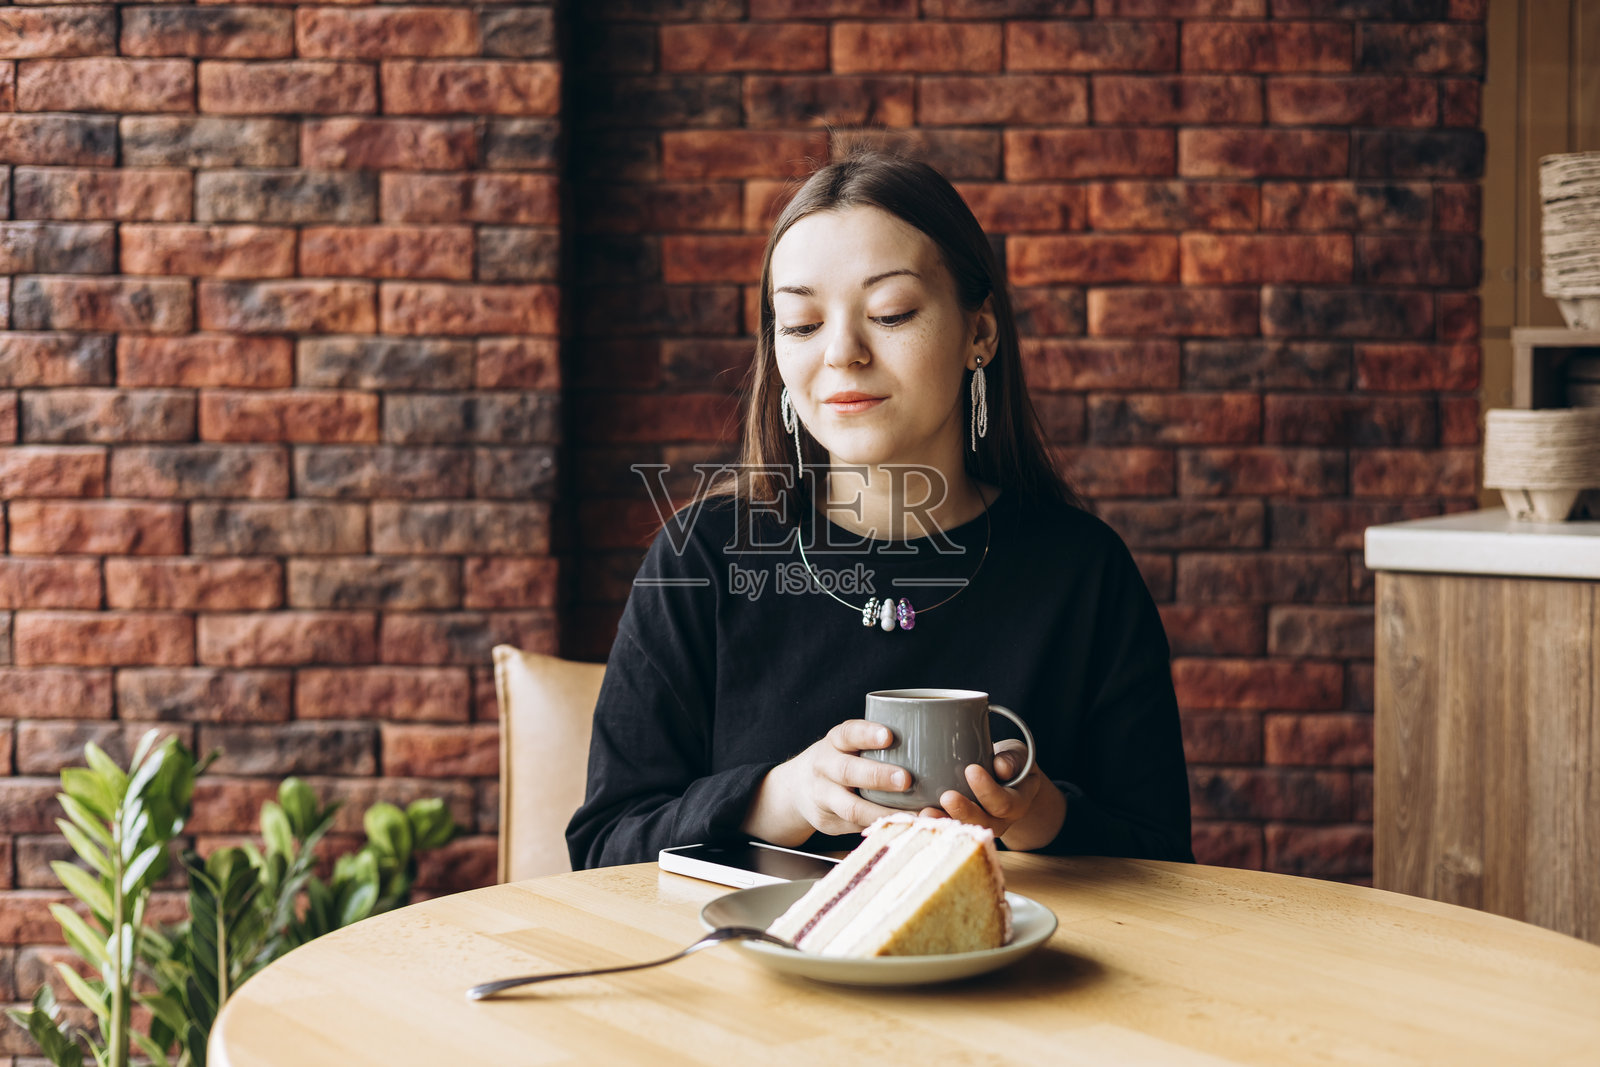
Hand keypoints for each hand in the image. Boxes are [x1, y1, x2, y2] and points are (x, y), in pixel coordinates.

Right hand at [767, 720, 913, 838]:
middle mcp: (824, 768)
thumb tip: (936, 745)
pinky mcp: (829, 823)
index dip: (867, 734)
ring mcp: (824, 798)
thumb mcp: (849, 744)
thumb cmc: (841, 760)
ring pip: (851, 807)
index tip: (889, 735)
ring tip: (911, 814)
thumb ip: (878, 744)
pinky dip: (881, 828)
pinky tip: (904, 828)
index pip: (848, 733)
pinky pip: (856, 828)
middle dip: (877, 776)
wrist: (797, 788)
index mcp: (834, 743)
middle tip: (906, 779)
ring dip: (882, 812)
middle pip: (847, 771)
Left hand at [918, 741, 1042, 838]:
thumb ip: (1012, 759)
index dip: (987, 789)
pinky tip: (917, 815)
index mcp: (1016, 804)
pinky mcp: (960, 824)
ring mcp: (978, 826)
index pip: (1003, 802)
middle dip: (963, 810)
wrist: (1007, 781)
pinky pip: (948, 827)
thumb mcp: (1017, 756)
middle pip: (982, 821)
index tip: (971, 769)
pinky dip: (933, 822)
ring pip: (962, 828)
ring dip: (944, 821)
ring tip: (926, 812)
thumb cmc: (1010, 763)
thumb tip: (1000, 767)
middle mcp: (998, 821)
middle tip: (947, 797)